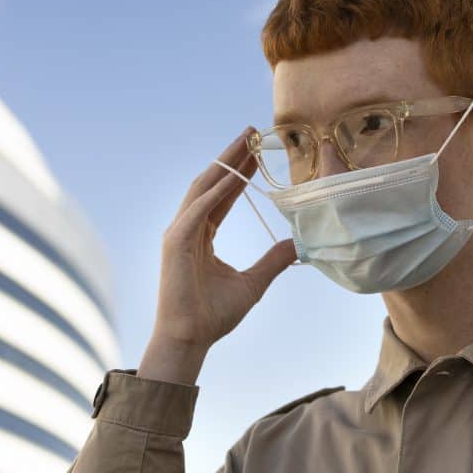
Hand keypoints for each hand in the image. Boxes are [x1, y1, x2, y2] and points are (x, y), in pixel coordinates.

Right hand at [150, 127, 298, 354]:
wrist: (190, 339)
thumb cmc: (212, 316)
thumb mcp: (253, 283)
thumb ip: (272, 261)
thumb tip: (295, 244)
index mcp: (201, 236)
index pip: (222, 196)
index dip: (239, 172)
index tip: (257, 152)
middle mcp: (187, 228)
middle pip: (211, 183)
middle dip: (231, 157)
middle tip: (252, 133)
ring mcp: (179, 233)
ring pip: (203, 188)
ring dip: (224, 163)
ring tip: (244, 142)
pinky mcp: (176, 242)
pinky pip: (200, 209)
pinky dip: (218, 192)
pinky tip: (236, 176)